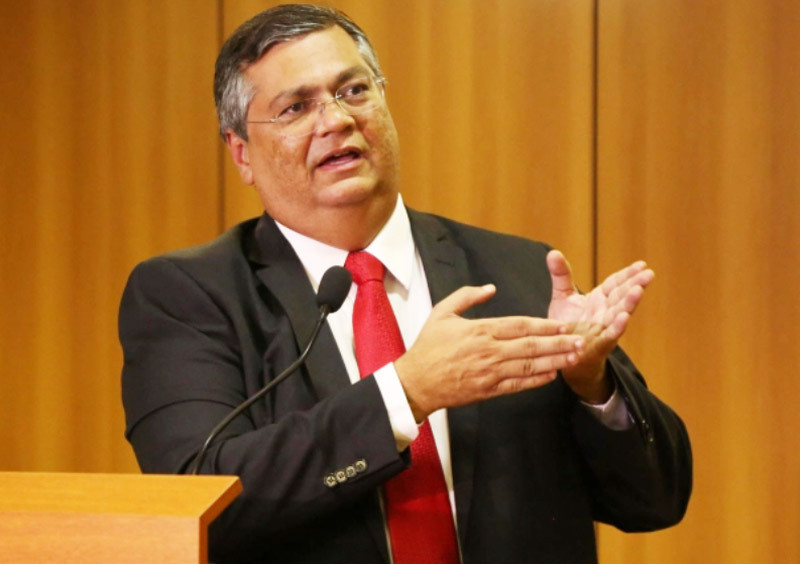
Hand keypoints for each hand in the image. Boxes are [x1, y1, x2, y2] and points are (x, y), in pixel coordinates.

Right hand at [395, 284, 583, 421]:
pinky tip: (552, 375)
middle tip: (580, 340)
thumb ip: (467, 296)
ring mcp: (490, 372)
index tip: (562, 324)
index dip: (544, 325)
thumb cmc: (428, 346)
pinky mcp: (488, 390)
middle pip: (531, 346)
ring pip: (529, 366)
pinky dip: (537, 380)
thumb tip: (490, 288)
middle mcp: (488, 351)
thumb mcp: (442, 312)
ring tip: (574, 357)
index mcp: (479, 330)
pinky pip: (518, 384)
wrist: (416, 382)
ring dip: (554, 361)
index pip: (519, 325)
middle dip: (558, 343)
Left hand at [546, 250, 653, 402]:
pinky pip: (609, 335)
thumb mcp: (562, 296)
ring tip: (638, 291)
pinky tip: (624, 317)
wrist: (560, 353)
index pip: (616, 284)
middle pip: (621, 297)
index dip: (628, 275)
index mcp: (599, 299)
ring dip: (629, 304)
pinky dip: (616, 327)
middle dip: (635, 285)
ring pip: (618, 314)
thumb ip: (561, 275)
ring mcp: (603, 329)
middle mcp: (605, 313)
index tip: (641, 264)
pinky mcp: (597, 345)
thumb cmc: (565, 324)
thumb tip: (553, 252)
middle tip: (648, 274)